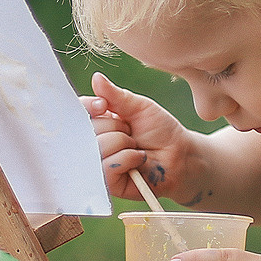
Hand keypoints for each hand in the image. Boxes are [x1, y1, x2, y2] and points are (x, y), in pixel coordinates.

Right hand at [84, 72, 203, 206]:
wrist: (180, 154)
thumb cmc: (161, 130)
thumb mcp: (139, 107)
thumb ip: (116, 95)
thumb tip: (96, 77)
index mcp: (98, 122)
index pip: (79, 111)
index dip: (89, 107)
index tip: (104, 106)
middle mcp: (94, 143)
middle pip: (88, 129)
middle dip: (115, 127)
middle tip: (131, 132)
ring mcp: (99, 164)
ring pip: (98, 147)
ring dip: (123, 143)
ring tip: (136, 146)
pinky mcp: (107, 183)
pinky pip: (106, 167)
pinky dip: (128, 159)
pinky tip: (138, 159)